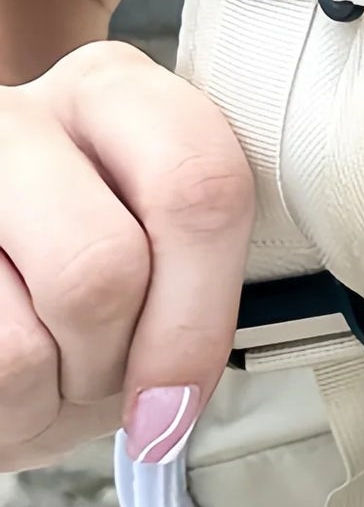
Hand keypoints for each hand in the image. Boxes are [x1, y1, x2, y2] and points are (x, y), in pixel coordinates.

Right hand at [0, 44, 251, 472]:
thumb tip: (178, 395)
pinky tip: (3, 374)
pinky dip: (2, 410)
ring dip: (42, 394)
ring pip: (19, 343)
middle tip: (99, 378)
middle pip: (102, 269)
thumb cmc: (72, 283)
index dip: (197, 318)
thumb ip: (195, 278)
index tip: (177, 402)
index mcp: (118, 95)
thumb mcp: (153, 262)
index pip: (200, 186)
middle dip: (112, 360)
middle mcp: (24, 116)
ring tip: (43, 365)